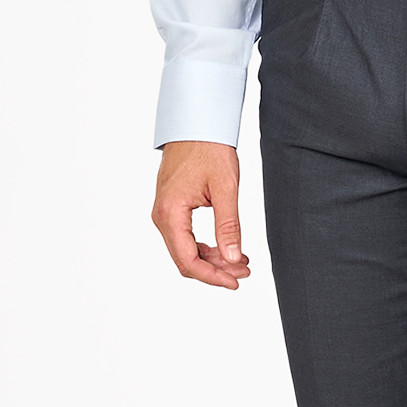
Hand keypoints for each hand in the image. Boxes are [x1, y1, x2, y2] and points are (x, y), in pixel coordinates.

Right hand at [151, 141, 249, 290]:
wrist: (196, 124)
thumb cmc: (209, 149)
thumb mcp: (225, 189)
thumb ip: (228, 226)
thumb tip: (232, 258)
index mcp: (171, 214)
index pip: (188, 261)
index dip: (212, 277)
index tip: (235, 282)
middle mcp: (162, 216)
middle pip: (185, 259)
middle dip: (216, 270)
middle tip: (244, 270)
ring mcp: (165, 212)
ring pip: (186, 249)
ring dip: (212, 259)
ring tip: (241, 260)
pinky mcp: (172, 208)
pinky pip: (185, 237)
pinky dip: (205, 246)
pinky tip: (227, 247)